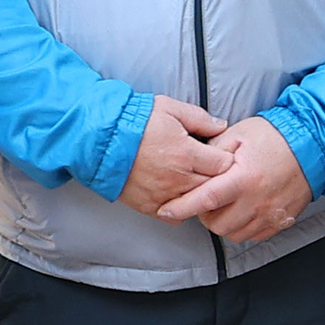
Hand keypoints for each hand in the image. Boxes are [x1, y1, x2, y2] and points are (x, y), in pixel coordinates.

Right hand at [122, 95, 234, 216]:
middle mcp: (177, 178)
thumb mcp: (169, 109)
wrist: (97, 139)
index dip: (227, 158)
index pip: (225, 165)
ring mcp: (163, 194)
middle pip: (214, 186)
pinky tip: (179, 194)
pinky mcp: (148, 205)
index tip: (222, 154)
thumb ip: (200, 118)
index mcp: (186, 153)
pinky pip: (174, 215)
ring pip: (196, 202)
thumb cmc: (132, 122)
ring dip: (200, 193)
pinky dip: (180, 208)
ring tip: (195, 180)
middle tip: (210, 168)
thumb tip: (222, 126)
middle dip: (217, 177)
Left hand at [157, 116, 311, 241]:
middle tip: (207, 200)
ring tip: (226, 205)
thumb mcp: (237, 134)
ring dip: (223, 222)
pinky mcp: (283, 220)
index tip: (166, 212)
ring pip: (234, 233)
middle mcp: (259, 200)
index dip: (181, 208)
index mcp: (244, 178)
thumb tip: (191, 167)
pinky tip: (243, 211)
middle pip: (216, 224)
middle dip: (204, 215)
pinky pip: (254, 235)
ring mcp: (272, 213)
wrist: (313, 144)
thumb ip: (211, 152)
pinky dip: (243, 227)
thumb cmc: (275, 137)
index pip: (205, 200)